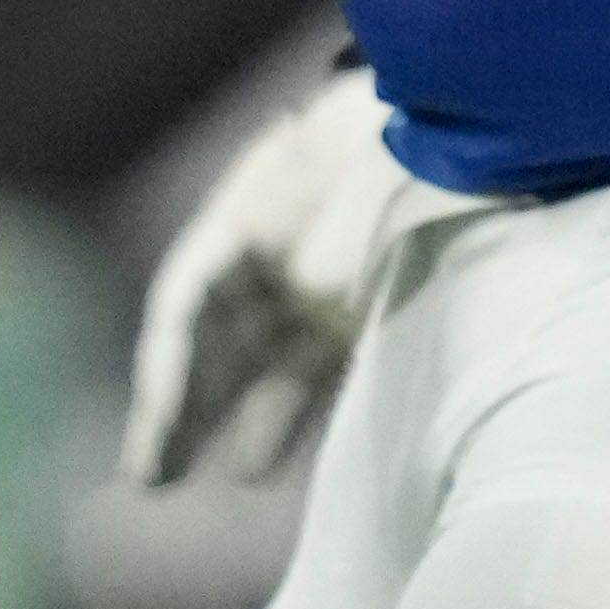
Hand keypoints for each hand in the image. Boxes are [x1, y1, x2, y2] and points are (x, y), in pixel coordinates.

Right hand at [123, 67, 424, 484]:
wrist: (464, 128)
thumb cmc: (399, 156)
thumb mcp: (362, 195)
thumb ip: (335, 248)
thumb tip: (321, 291)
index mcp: (251, 208)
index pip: (188, 292)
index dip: (170, 359)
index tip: (160, 416)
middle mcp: (267, 250)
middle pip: (209, 335)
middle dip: (176, 404)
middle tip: (145, 477)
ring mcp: (308, 284)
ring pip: (248, 362)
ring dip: (218, 418)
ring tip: (175, 480)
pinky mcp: (350, 313)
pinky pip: (299, 369)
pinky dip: (278, 414)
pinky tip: (255, 464)